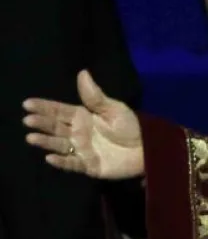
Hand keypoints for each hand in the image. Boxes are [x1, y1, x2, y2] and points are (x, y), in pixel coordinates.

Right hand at [23, 70, 144, 178]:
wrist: (147, 149)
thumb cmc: (130, 126)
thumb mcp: (114, 109)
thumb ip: (95, 96)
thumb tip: (82, 72)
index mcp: (83, 117)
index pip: (60, 111)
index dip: (44, 107)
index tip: (27, 103)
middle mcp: (78, 133)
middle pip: (56, 127)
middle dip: (41, 123)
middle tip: (27, 120)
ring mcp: (81, 149)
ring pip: (59, 144)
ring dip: (45, 141)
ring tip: (31, 137)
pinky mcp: (87, 165)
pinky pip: (71, 164)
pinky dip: (61, 161)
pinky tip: (50, 157)